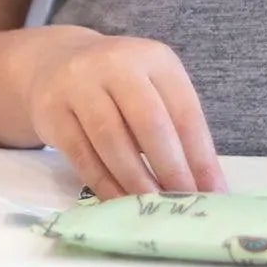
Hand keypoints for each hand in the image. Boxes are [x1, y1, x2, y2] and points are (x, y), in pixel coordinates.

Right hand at [24, 28, 226, 197]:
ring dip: (137, 182)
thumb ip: (176, 129)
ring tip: (153, 207)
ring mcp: (79, 84)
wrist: (54, 63)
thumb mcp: (152, 89)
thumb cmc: (118, 87)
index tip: (214, 195)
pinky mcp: (51, 110)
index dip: (200, 157)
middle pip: (149, 123)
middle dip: (171, 170)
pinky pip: (82, 155)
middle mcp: (115, 64)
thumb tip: (207, 187)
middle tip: (184, 204)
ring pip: (112, 141)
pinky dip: (105, 184)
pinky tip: (120, 202)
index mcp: (153, 58)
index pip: (184, 112)